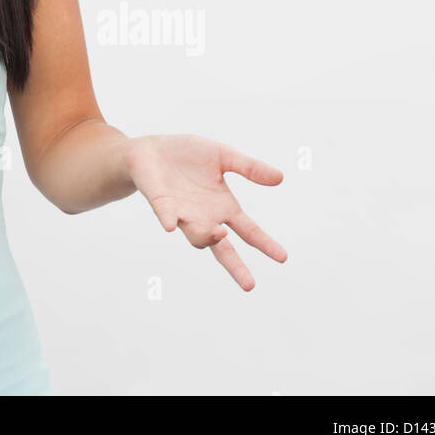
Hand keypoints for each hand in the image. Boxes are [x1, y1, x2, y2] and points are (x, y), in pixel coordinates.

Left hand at [124, 134, 287, 289]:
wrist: (152, 149)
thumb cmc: (189, 155)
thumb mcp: (223, 156)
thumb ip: (249, 167)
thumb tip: (280, 178)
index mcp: (223, 207)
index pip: (249, 231)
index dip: (265, 244)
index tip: (282, 257)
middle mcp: (205, 218)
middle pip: (224, 249)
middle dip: (236, 267)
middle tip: (250, 285)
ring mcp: (183, 215)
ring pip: (197, 236)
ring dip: (207, 237)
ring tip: (219, 233)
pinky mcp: (162, 204)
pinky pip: (167, 216)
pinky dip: (170, 220)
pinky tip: (173, 225)